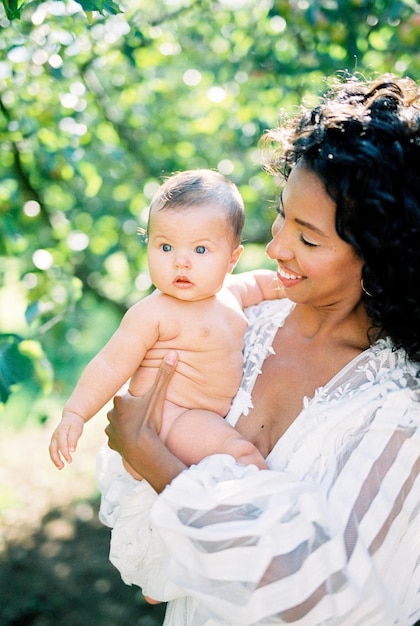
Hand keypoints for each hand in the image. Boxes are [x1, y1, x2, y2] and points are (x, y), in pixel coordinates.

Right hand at [49, 413, 84, 469]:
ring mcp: (54, 439)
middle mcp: (55, 436)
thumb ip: (73, 439)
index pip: (62, 445)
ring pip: (52, 451)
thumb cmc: (75, 423)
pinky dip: (56, 457)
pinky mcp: (55, 441)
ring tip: (60, 467)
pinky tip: (60, 462)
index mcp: (60, 432)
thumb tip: (72, 451)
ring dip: (55, 459)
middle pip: (52, 449)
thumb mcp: (76, 429)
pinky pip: (54, 450)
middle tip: (61, 467)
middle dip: (56, 459)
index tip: (70, 460)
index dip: (65, 453)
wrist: (71, 417)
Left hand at [105, 350, 177, 468]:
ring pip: (119, 423)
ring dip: (127, 425)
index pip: (129, 396)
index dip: (139, 400)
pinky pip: (118, 439)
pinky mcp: (111, 443)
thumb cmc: (149, 421)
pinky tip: (134, 441)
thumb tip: (173, 353)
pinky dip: (124, 439)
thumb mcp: (158, 396)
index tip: (146, 405)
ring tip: (140, 429)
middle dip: (132, 412)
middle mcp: (111, 413)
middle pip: (123, 409)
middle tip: (145, 417)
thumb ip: (165, 375)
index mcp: (120, 399)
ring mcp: (110, 429)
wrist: (142, 450)